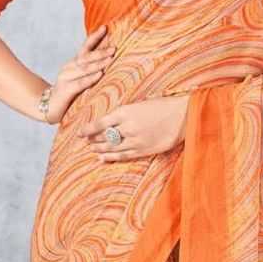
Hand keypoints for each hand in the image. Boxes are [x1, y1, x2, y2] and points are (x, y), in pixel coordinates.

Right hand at [42, 23, 115, 124]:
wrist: (50, 107)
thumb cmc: (70, 93)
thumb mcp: (81, 78)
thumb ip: (91, 69)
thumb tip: (111, 59)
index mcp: (74, 63)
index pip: (85, 47)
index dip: (95, 37)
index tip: (105, 27)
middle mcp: (69, 67)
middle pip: (86, 56)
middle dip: (101, 51)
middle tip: (114, 48)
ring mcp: (66, 78)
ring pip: (84, 68)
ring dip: (98, 63)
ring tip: (110, 58)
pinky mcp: (66, 90)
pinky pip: (80, 83)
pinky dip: (91, 78)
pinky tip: (100, 74)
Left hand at [73, 94, 189, 161]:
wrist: (183, 115)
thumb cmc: (163, 105)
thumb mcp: (141, 103)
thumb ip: (125, 112)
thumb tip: (112, 119)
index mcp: (126, 111)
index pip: (100, 123)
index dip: (88, 129)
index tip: (80, 132)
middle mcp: (128, 127)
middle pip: (104, 136)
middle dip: (93, 139)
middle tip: (86, 141)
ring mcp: (135, 140)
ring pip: (111, 147)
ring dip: (99, 149)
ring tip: (92, 149)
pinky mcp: (143, 150)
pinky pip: (123, 155)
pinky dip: (111, 157)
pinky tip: (103, 158)